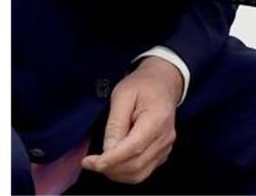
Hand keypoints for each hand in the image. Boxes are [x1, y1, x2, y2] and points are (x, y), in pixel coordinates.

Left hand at [81, 56, 182, 183]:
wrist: (163, 83)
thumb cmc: (142, 86)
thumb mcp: (122, 95)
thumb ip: (115, 123)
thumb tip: (108, 150)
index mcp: (157, 119)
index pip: (134, 147)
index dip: (110, 159)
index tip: (89, 163)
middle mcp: (165, 136)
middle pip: (136, 165)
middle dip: (109, 168)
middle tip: (90, 162)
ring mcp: (166, 146)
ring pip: (139, 173)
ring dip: (116, 173)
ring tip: (101, 162)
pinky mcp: (163, 152)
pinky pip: (143, 171)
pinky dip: (126, 172)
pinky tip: (115, 160)